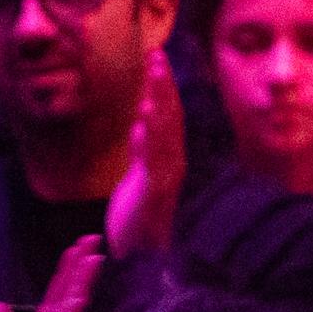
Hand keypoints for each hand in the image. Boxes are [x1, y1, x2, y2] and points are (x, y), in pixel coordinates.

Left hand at [0, 235, 103, 311]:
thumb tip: (0, 305)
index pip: (52, 311)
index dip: (64, 282)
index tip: (78, 254)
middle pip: (64, 306)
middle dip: (77, 273)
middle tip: (92, 240)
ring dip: (79, 282)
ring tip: (92, 252)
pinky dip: (69, 311)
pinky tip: (78, 289)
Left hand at [103, 72, 184, 261]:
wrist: (141, 257)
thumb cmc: (140, 216)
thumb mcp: (140, 174)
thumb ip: (144, 149)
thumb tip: (144, 122)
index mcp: (168, 157)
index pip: (169, 113)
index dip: (163, 84)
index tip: (156, 54)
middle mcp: (172, 165)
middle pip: (170, 117)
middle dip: (163, 85)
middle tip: (156, 54)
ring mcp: (164, 180)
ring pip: (164, 136)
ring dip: (159, 106)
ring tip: (152, 80)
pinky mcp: (152, 197)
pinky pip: (152, 164)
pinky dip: (149, 142)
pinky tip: (142, 122)